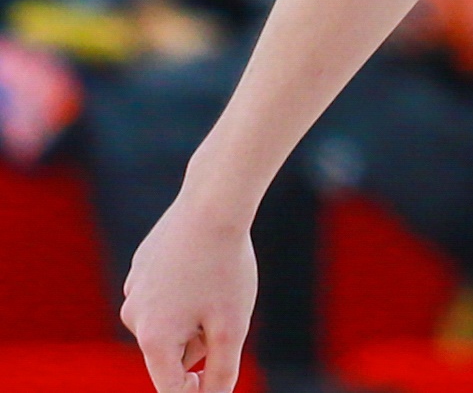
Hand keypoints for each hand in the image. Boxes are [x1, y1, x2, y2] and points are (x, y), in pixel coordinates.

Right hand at [121, 193, 256, 392]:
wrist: (212, 204)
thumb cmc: (225, 266)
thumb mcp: (232, 326)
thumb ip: (221, 371)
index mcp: (153, 338)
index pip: (169, 386)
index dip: (195, 391)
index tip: (213, 380)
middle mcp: (133, 317)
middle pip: (172, 353)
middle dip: (201, 341)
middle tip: (225, 307)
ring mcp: (133, 291)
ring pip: (170, 322)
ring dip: (194, 316)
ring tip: (214, 281)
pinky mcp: (140, 268)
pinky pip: (167, 294)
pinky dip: (186, 290)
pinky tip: (201, 264)